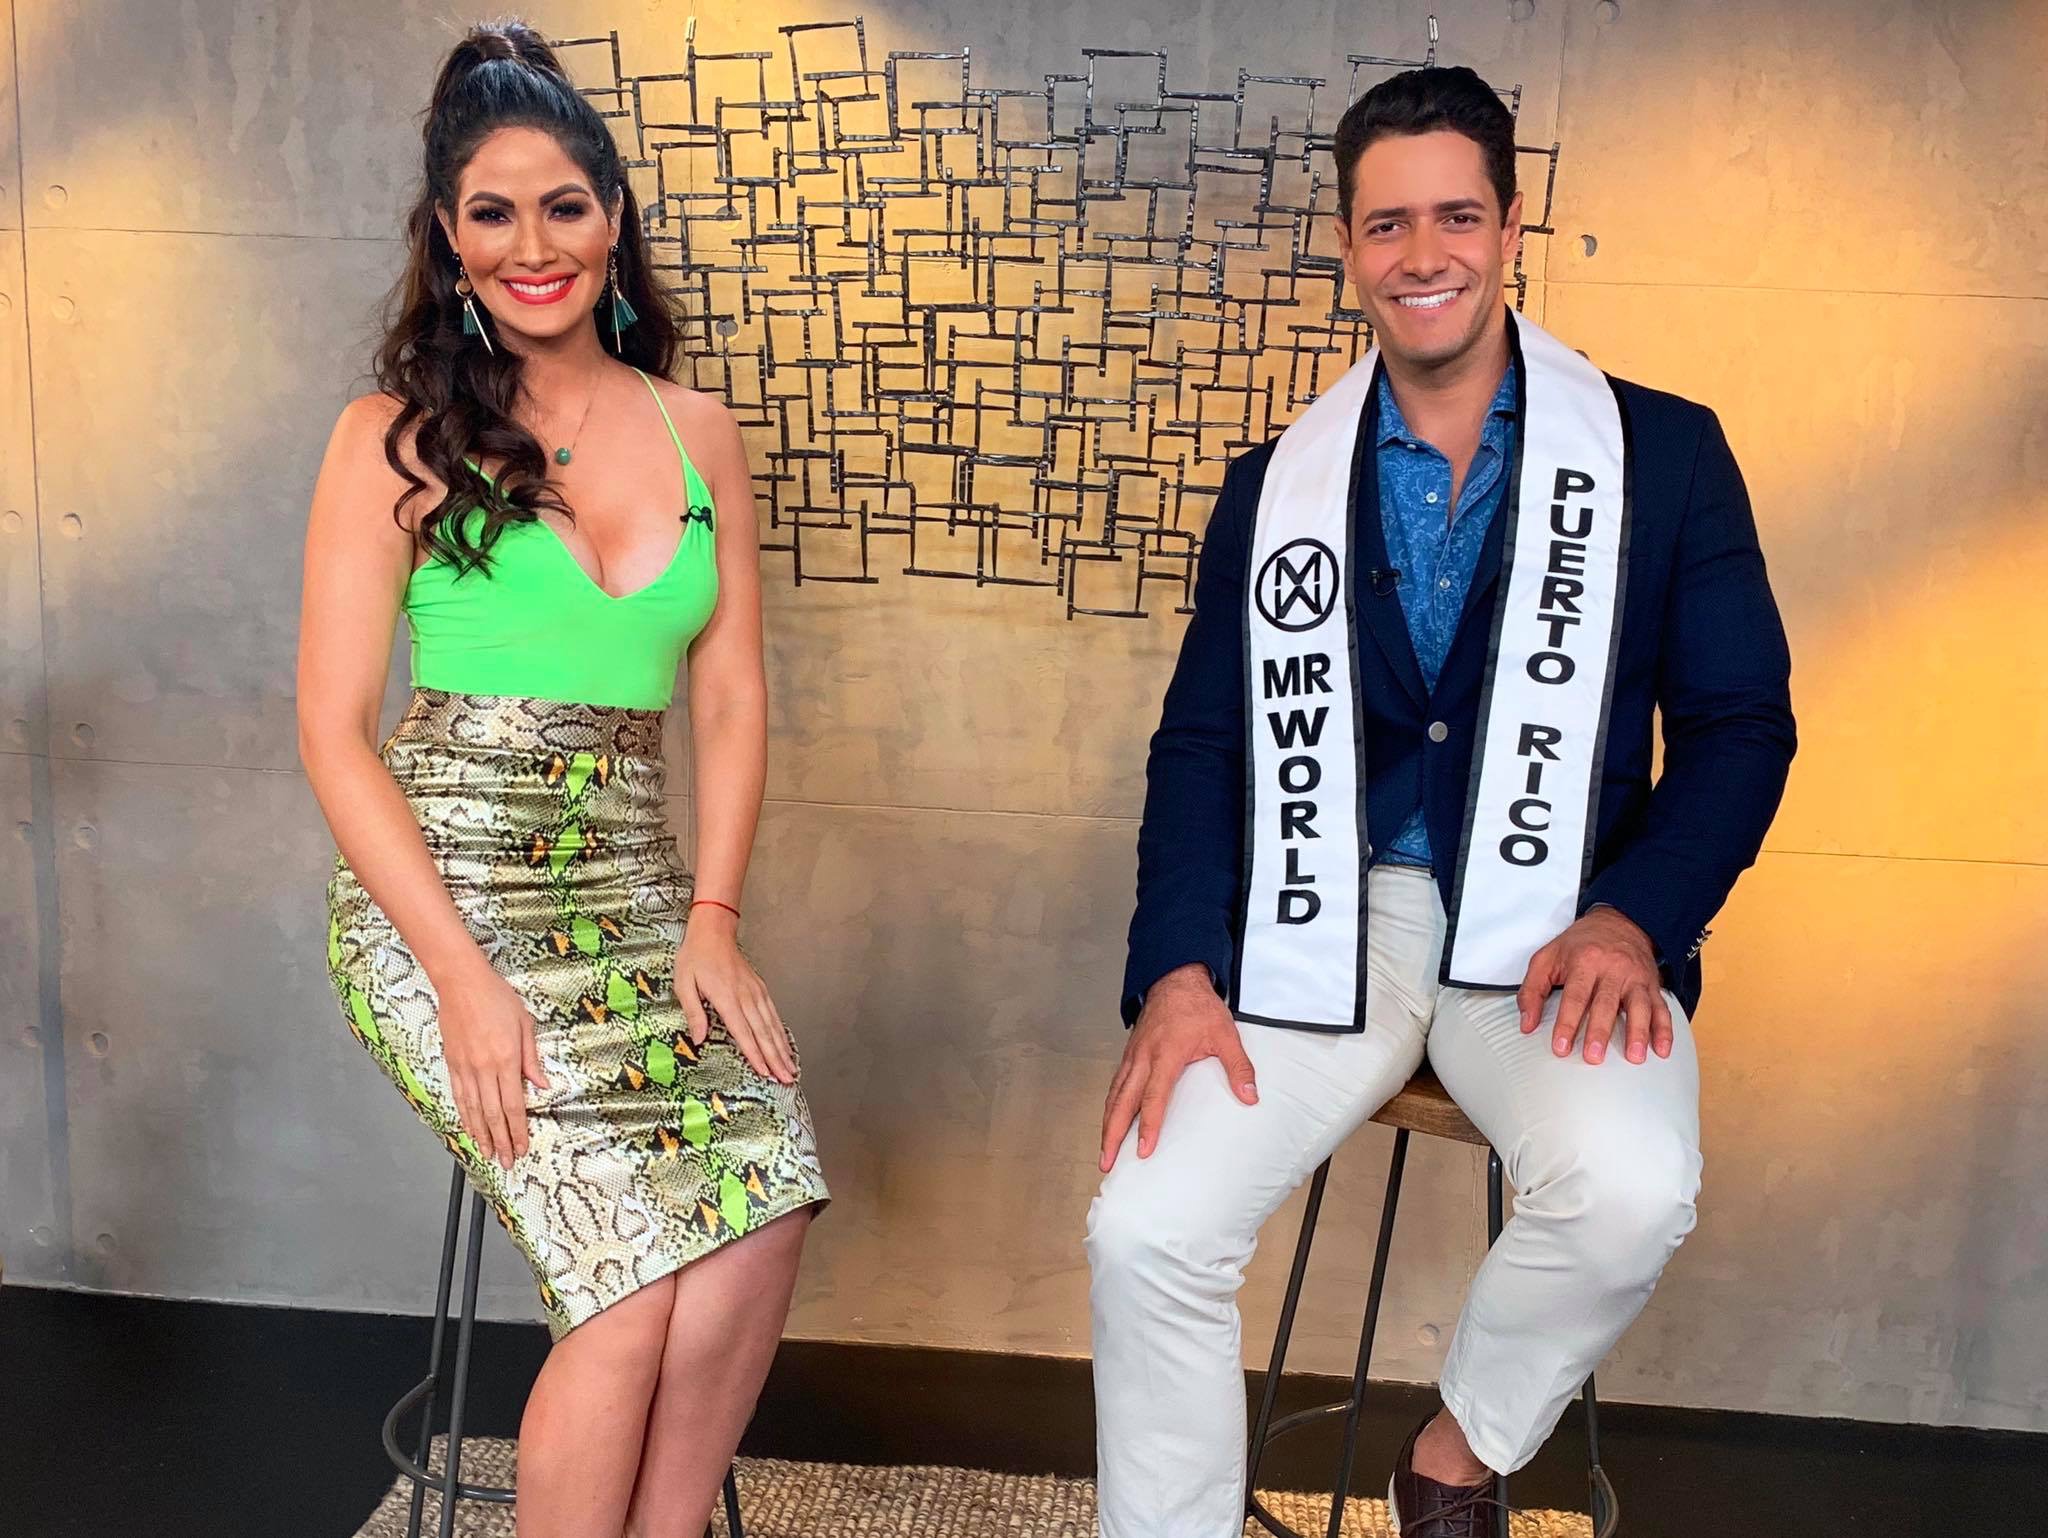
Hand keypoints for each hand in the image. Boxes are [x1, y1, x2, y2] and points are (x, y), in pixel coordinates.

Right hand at [433, 954, 550, 1169]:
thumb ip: (532, 1058)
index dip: (518, 1130)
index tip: (521, 1147)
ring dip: (481, 1135)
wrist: (461, 982)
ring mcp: (465, 1067)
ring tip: (487, 1153)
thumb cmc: (495, 997)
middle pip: (493, 1114)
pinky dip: (464, 1116)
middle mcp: (484, 1068)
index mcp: (506, 1059)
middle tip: (505, 1161)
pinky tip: (469, 1127)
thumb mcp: (525, 1023)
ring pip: (473, 1110)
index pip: (513, 1105)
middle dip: (500, 1141)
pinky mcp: (452, 1063)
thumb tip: (541, 1085)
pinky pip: (458, 1096)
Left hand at [675, 905, 795, 1085]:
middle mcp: (745, 997)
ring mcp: (755, 992)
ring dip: (782, 1049)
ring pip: (772, 1025)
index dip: (754, 1054)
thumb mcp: (684, 983)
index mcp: (726, 997)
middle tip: (786, 1078)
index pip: (743, 1032)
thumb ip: (693, 1012)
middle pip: (763, 1033)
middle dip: (776, 1058)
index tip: (764, 1072)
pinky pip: (773, 1014)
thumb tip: (699, 1039)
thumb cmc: (695, 958)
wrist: (713, 933)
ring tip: (791, 1068)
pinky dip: (780, 1032)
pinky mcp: (759, 989)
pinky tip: (785, 1044)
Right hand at [1099, 963, 1257, 1172]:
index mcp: (1165, 1055)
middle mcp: (1143, 1058)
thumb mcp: (1225, 1034)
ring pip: (1114, 1095)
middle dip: (1111, 1134)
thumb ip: (1238, 1067)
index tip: (1143, 1150)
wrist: (1175, 979)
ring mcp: (1133, 1056)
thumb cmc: (1198, 1006)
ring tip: (1105, 1149)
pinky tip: (1111, 1119)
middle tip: (1107, 1161)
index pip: (1153, 1097)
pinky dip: (1110, 1105)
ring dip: (1107, 1123)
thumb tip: (1250, 1097)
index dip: (1148, 1125)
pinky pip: (1116, 1084)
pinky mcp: (1130, 1054)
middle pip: (1121, 1102)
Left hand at [1516, 906, 1671, 1065]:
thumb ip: (1532, 990)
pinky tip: (1662, 1049)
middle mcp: (1612, 969)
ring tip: (1635, 1056)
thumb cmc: (1580, 944)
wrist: (1619, 921)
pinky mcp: (1652, 985)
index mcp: (1584, 962)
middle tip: (1593, 1057)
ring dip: (1638, 1033)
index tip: (1561, 1047)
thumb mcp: (1547, 957)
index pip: (1575, 996)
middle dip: (1600, 1031)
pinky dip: (1664, 1029)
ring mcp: (1635, 977)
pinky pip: (1661, 1007)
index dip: (1567, 1023)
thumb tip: (1527, 1023)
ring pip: (1639, 1006)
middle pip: (1606, 1003)